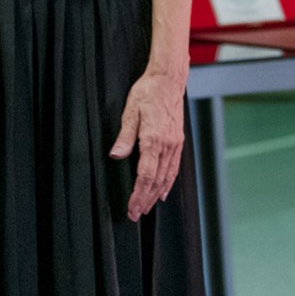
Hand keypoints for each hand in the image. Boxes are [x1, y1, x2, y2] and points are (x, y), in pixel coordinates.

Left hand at [109, 69, 187, 219]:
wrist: (168, 80)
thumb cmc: (147, 93)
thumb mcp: (129, 112)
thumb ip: (124, 136)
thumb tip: (115, 155)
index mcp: (153, 139)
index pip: (145, 176)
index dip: (138, 195)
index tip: (131, 208)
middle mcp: (167, 146)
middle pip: (156, 181)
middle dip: (146, 200)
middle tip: (135, 215)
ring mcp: (175, 145)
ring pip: (167, 177)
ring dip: (156, 195)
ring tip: (147, 207)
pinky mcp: (178, 142)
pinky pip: (174, 168)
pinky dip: (168, 182)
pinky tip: (163, 190)